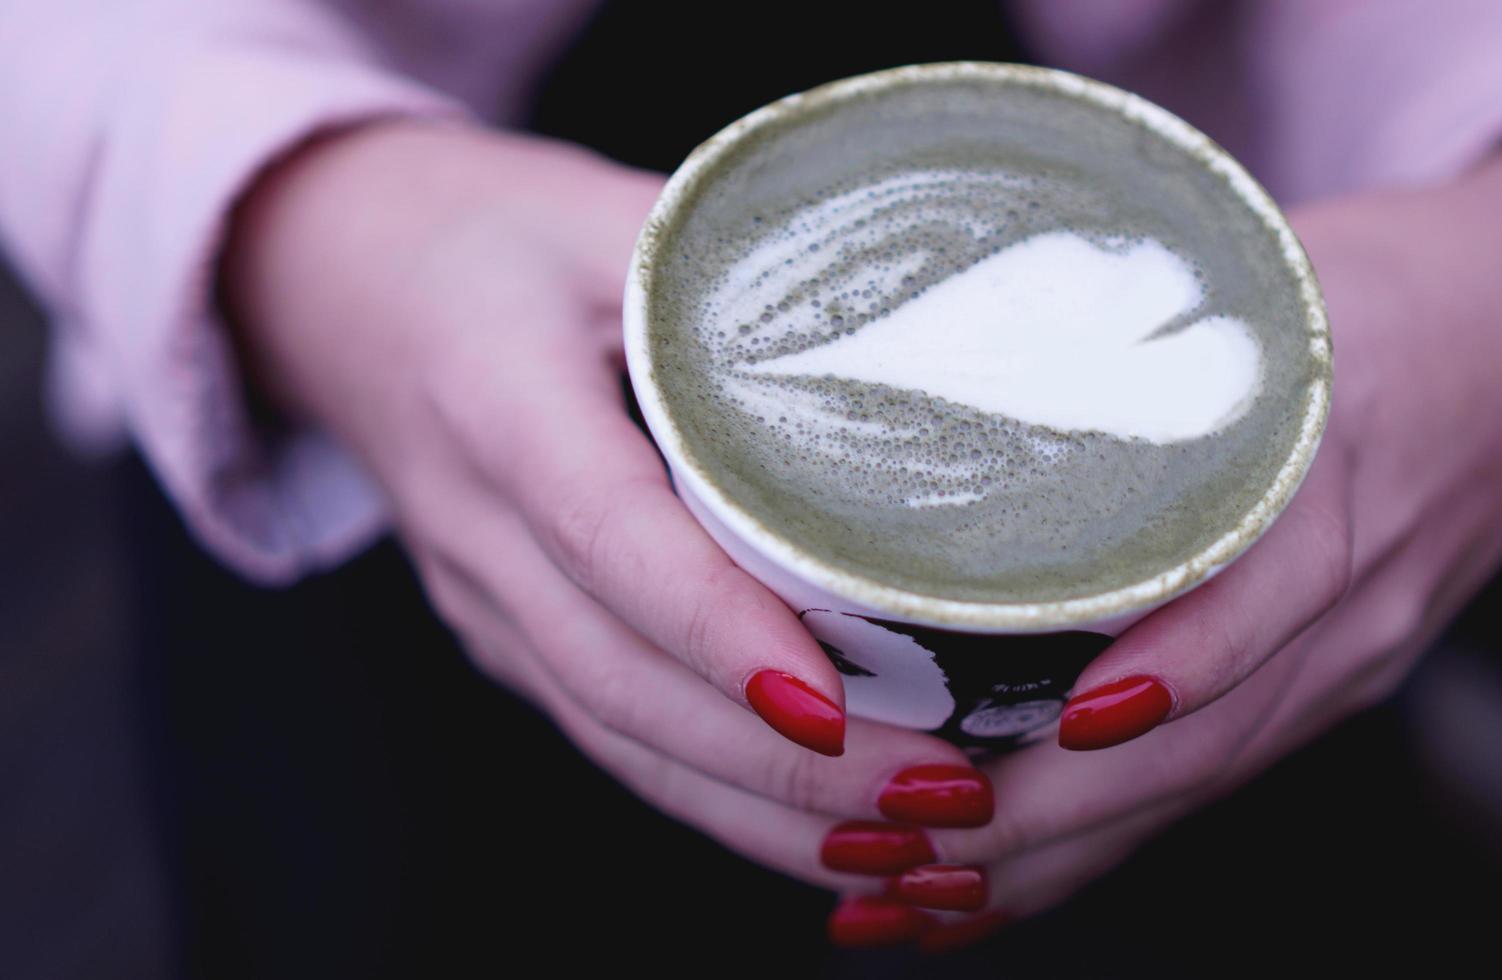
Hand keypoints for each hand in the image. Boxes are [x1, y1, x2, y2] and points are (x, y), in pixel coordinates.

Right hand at [222, 121, 1003, 892]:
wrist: (342, 285)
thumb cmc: (495, 238)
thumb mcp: (610, 214)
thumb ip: (742, 275)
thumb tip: (924, 329)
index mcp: (493, 397)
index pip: (605, 533)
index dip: (714, 626)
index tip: (829, 701)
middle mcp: (474, 525)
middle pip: (619, 677)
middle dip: (778, 761)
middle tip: (935, 794)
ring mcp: (482, 599)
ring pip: (616, 736)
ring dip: (762, 808)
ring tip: (913, 837)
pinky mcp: (508, 637)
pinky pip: (611, 738)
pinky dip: (718, 798)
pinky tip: (827, 832)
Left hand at [815, 144, 1501, 946]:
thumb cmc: (1384, 289)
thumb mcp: (1280, 270)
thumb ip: (1148, 317)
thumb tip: (957, 335)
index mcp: (1347, 459)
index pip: (1271, 584)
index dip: (1180, 663)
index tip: (1071, 719)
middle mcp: (1363, 585)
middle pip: (1219, 730)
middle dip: (1060, 806)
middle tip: (914, 835)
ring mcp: (1360, 650)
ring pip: (1211, 776)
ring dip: (1068, 849)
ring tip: (928, 888)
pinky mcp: (1342, 680)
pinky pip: (1225, 773)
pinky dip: (1116, 836)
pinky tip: (1012, 881)